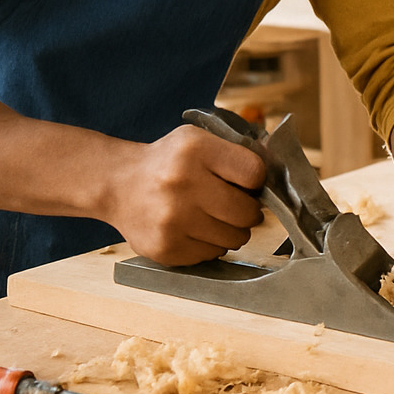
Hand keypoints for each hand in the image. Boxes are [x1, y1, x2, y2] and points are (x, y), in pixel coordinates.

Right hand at [103, 125, 265, 265]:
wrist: (117, 184)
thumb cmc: (167, 161)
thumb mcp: (198, 139)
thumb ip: (236, 151)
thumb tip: (277, 168)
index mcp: (195, 150)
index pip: (255, 173)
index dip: (257, 181)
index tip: (248, 183)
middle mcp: (182, 184)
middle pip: (247, 212)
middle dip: (248, 211)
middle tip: (236, 205)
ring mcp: (172, 220)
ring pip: (234, 237)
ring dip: (232, 230)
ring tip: (214, 216)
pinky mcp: (165, 248)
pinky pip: (212, 254)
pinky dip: (211, 244)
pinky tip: (195, 229)